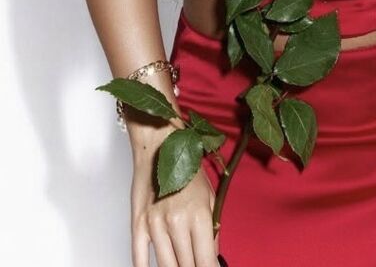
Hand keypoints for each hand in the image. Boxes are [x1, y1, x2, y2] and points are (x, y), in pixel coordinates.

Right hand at [130, 126, 222, 266]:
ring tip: (181, 266)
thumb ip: (212, 229)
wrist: (159, 145)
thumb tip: (212, 256)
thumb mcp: (209, 196)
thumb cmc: (186, 166)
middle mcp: (176, 222)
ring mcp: (155, 224)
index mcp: (198, 215)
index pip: (206, 261)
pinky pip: (139, 258)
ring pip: (166, 266)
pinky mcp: (138, 224)